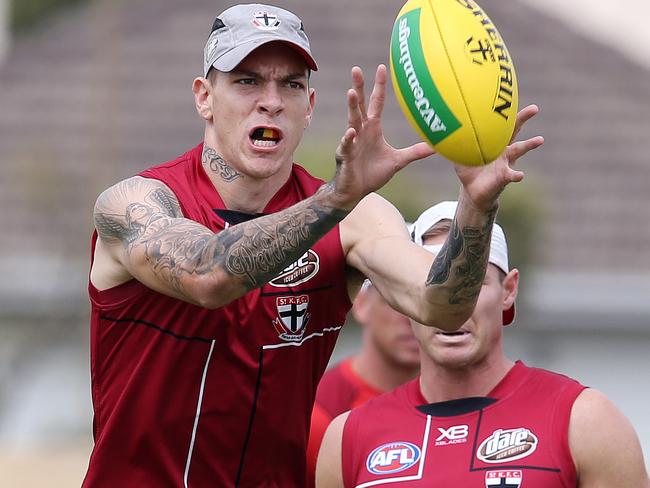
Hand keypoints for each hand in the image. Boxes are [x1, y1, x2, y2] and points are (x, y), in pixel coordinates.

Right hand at [328, 65, 433, 208]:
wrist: (355, 192)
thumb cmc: (372, 174)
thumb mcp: (398, 161)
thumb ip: (415, 152)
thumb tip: (436, 147)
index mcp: (372, 129)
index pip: (376, 102)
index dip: (379, 86)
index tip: (381, 67)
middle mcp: (360, 131)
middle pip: (360, 105)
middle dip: (359, 87)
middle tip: (356, 69)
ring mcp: (352, 142)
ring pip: (351, 120)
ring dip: (351, 107)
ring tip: (351, 92)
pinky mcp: (346, 156)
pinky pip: (347, 145)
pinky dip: (348, 139)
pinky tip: (351, 132)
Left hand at [454, 104, 543, 210]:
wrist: (473, 191)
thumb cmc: (468, 170)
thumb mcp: (458, 155)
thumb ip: (451, 144)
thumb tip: (435, 130)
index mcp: (493, 142)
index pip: (500, 124)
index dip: (504, 112)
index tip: (509, 96)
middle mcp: (503, 150)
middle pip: (514, 131)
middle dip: (524, 119)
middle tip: (534, 108)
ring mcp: (506, 163)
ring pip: (519, 151)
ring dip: (529, 145)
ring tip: (540, 139)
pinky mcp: (504, 178)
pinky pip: (511, 175)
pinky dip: (516, 175)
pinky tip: (520, 175)